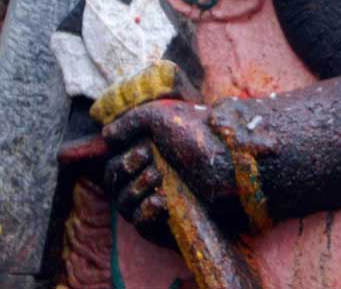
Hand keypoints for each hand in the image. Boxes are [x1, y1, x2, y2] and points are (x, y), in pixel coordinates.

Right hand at [103, 100, 236, 243]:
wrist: (232, 158)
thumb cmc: (198, 134)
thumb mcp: (160, 116)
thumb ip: (129, 122)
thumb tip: (106, 136)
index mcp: (146, 157)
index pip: (114, 167)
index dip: (121, 162)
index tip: (144, 151)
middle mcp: (150, 179)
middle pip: (114, 186)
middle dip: (126, 173)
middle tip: (151, 162)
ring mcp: (159, 201)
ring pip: (124, 205)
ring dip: (135, 190)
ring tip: (157, 177)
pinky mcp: (168, 222)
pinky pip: (142, 225)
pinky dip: (145, 213)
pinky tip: (161, 202)